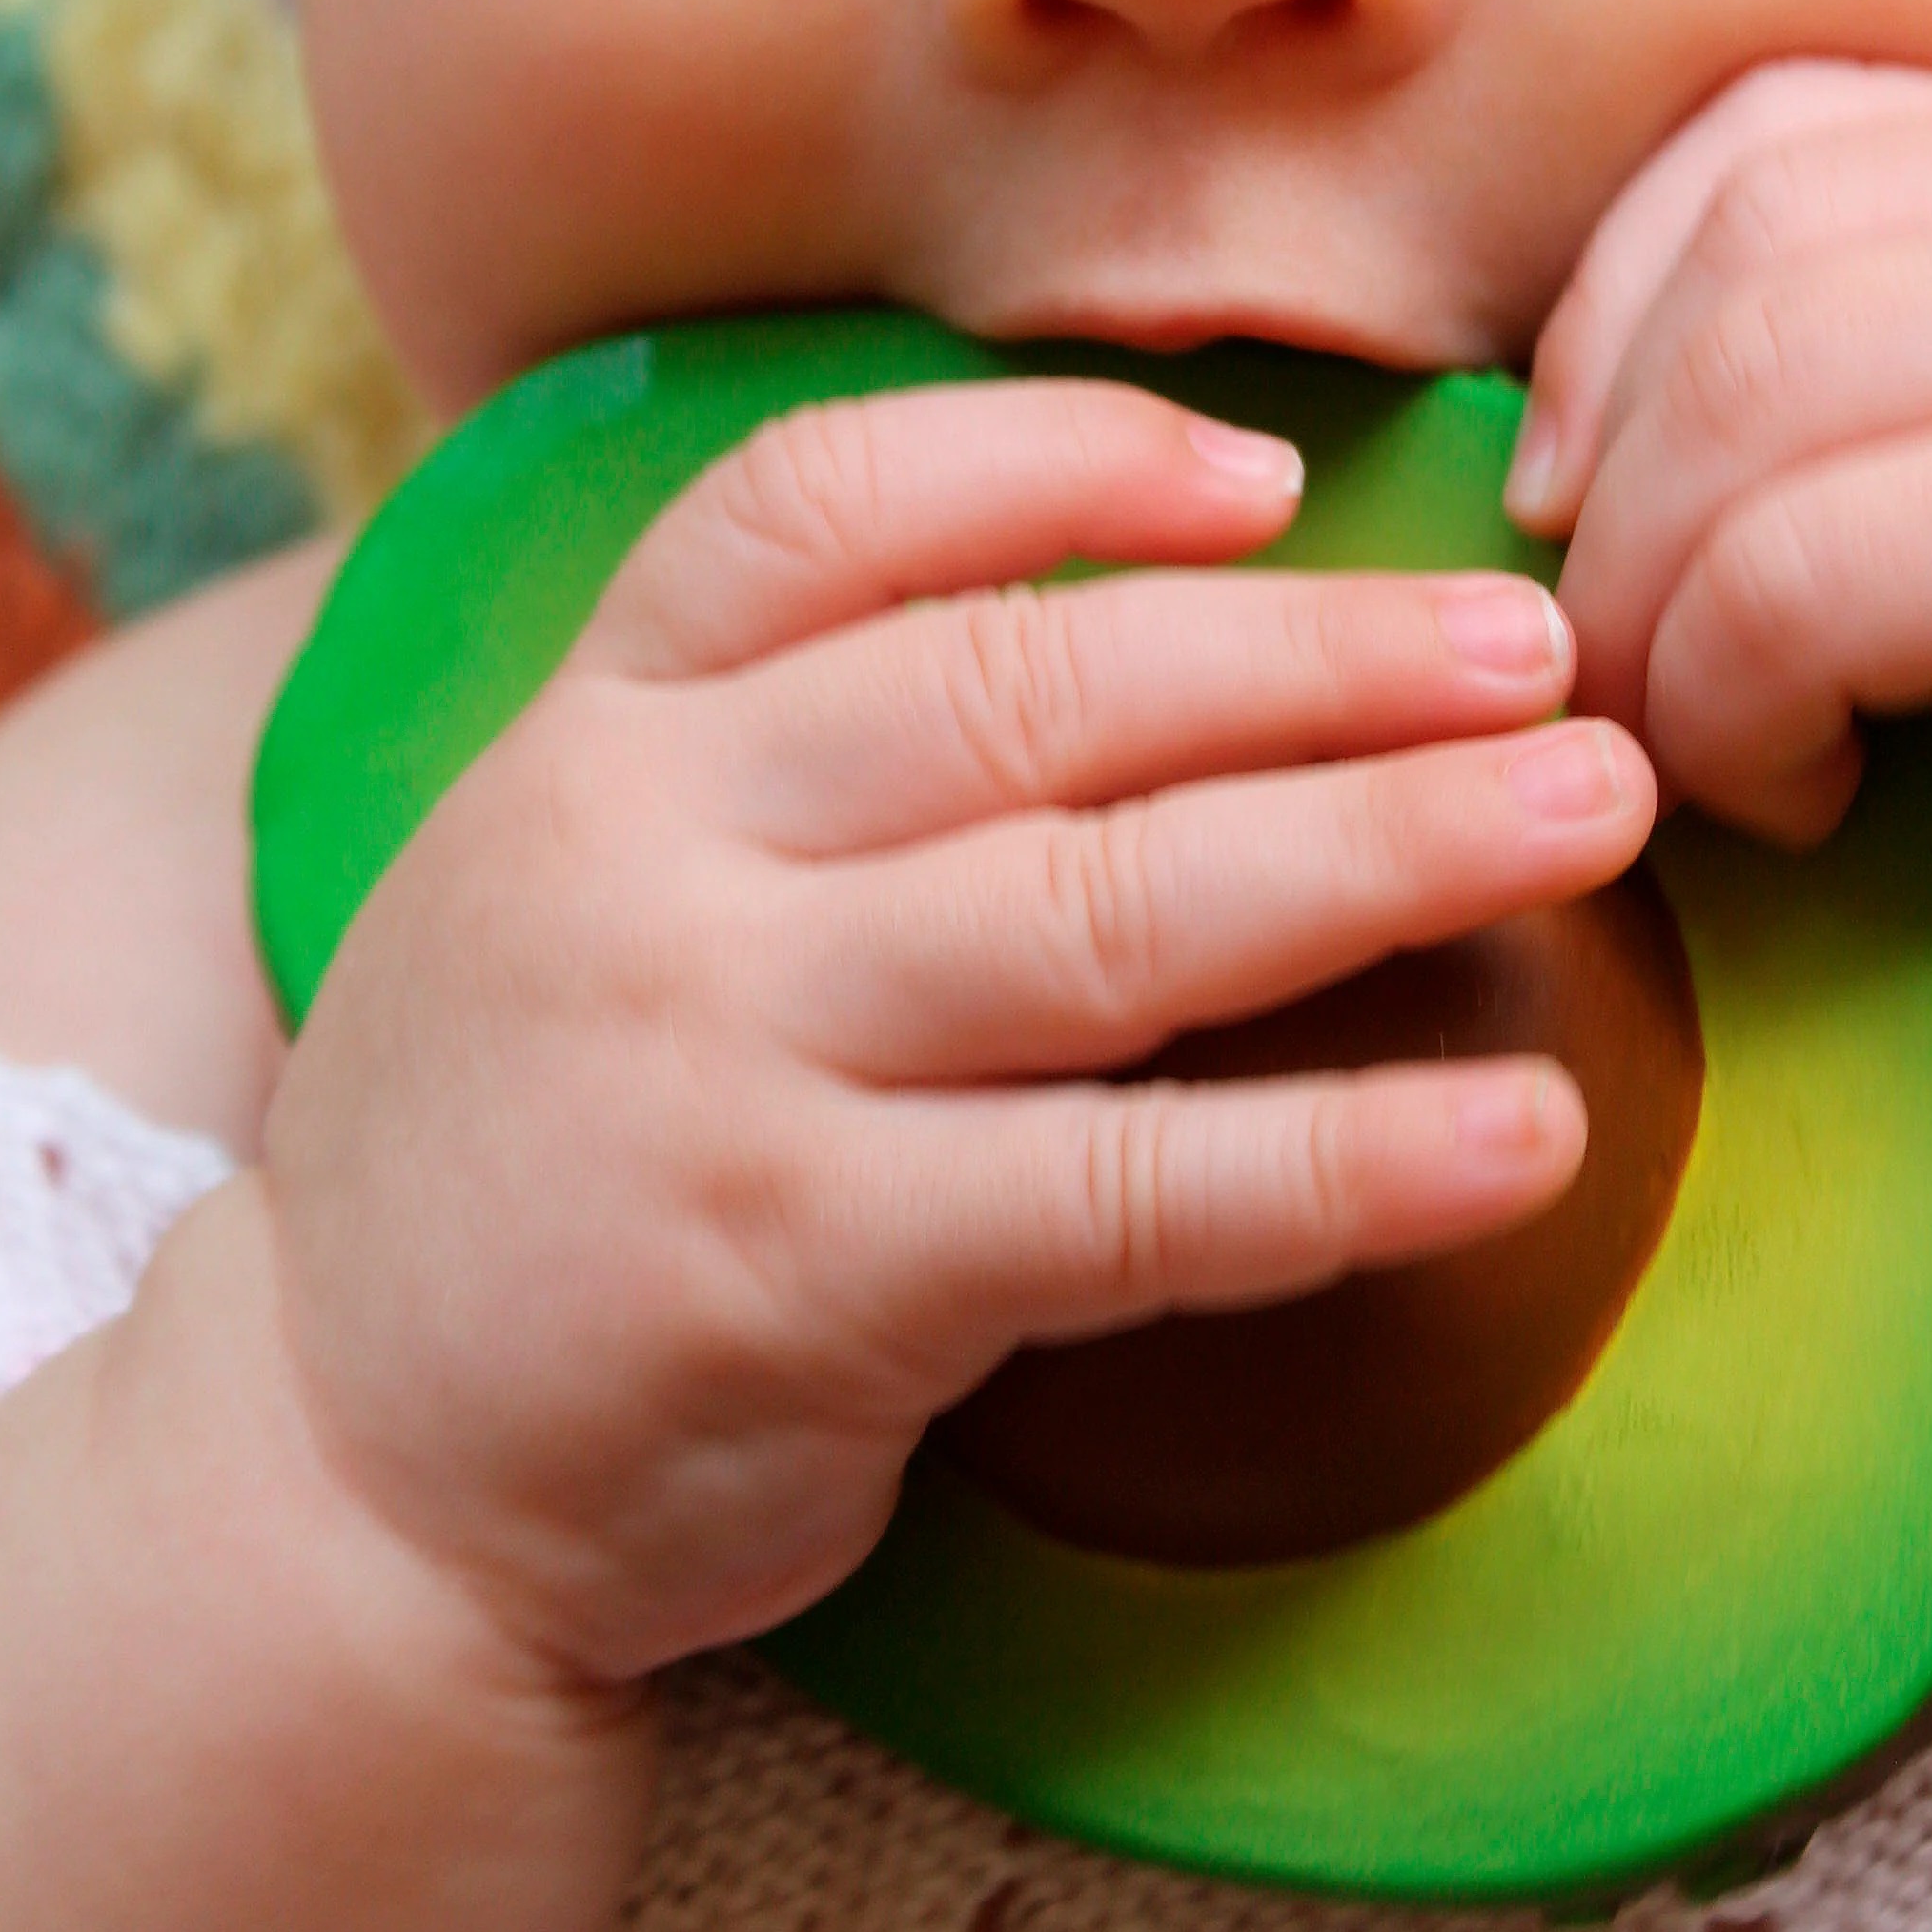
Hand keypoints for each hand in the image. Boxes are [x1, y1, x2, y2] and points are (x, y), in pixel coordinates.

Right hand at [259, 379, 1650, 1682]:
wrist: (336, 1467)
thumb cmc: (536, 1130)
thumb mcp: (580, 862)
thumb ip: (788, 733)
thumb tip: (1156, 594)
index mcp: (600, 725)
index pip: (825, 509)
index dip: (1064, 465)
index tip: (1277, 475)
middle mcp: (652, 856)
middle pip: (1035, 692)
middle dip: (1319, 658)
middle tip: (1542, 647)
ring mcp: (724, 1062)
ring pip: (1111, 914)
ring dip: (1386, 848)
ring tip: (1594, 811)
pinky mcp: (806, 1275)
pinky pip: (1129, 1196)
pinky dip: (1344, 1159)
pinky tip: (1524, 1138)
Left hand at [1514, 64, 1931, 1079]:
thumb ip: (1885, 384)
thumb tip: (1561, 430)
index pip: (1790, 127)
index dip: (1619, 290)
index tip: (1567, 477)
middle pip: (1750, 239)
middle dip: (1605, 449)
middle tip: (1587, 633)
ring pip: (1753, 397)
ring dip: (1646, 589)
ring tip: (1666, 730)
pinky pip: (1808, 574)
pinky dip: (1732, 698)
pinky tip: (1794, 793)